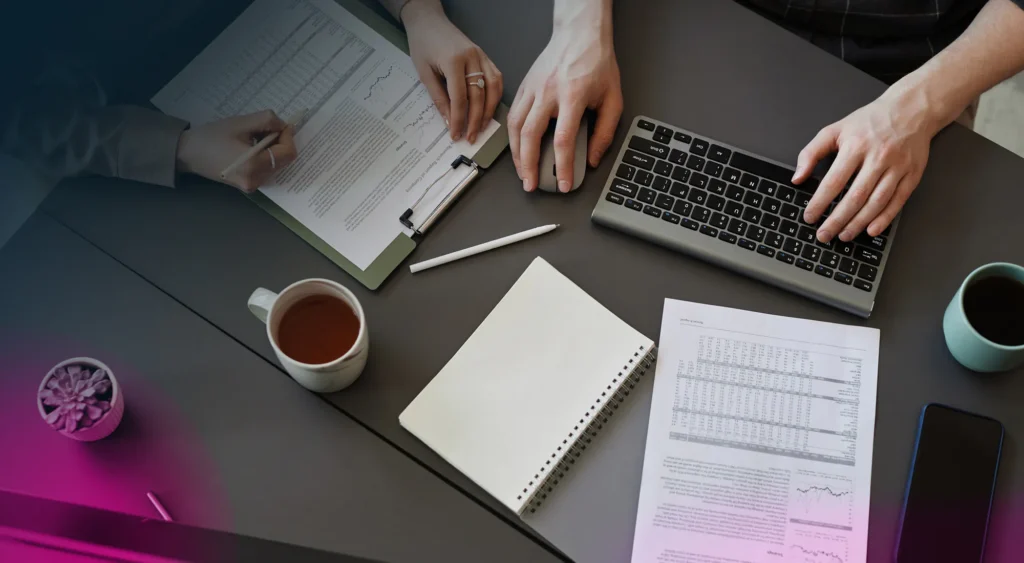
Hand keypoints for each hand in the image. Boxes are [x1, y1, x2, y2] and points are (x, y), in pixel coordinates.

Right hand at [176, 110, 297, 192]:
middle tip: (265, 129)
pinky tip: (251, 147)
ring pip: (276, 165)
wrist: (187, 153)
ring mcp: (252, 186)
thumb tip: (284, 126)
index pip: (287, 153)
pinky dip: (265, 157)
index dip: (288, 136)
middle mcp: (256, 181)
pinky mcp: (248, 185)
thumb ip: (267, 121)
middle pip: (283, 160)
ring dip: (272, 149)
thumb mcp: (241, 123)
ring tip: (254, 138)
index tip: (281, 125)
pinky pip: (266, 169)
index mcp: (254, 166)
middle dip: (280, 142)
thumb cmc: (212, 136)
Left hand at [402, 0, 502, 143]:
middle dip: (475, 120)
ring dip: (489, 111)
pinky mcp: (485, 56)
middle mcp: (472, 59)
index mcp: (454, 62)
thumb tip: (449, 120)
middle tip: (471, 137)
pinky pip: (496, 78)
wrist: (428, 21)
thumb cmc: (422, 45)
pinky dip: (496, 95)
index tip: (456, 135)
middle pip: (479, 96)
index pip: (460, 99)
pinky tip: (490, 108)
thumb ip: (438, 97)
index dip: (458, 120)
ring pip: (493, 88)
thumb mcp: (424, 73)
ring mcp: (481, 56)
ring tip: (483, 127)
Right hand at [508, 1, 621, 192]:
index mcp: (573, 96)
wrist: (580, 34)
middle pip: (530, 136)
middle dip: (529, 166)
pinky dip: (512, 136)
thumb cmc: (596, 64)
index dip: (563, 166)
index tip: (563, 183)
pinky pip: (512, 115)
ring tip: (522, 172)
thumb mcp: (613, 99)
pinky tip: (517, 149)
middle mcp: (548, 92)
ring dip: (516, 154)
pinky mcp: (524, 86)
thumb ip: (604, 132)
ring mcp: (533, 88)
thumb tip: (593, 159)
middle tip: (532, 185)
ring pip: (515, 127)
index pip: (563, 140)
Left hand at [795, 90, 941, 242]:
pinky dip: (884, 218)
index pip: (834, 181)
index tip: (810, 217)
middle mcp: (878, 157)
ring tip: (843, 235)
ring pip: (876, 202)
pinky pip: (898, 201)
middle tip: (824, 235)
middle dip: (837, 220)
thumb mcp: (835, 129)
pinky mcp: (912, 174)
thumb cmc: (870, 121)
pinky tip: (870, 230)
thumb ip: (811, 153)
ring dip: (858, 223)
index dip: (820, 202)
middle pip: (855, 196)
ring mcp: (898, 167)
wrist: (911, 109)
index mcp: (856, 146)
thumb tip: (797, 177)